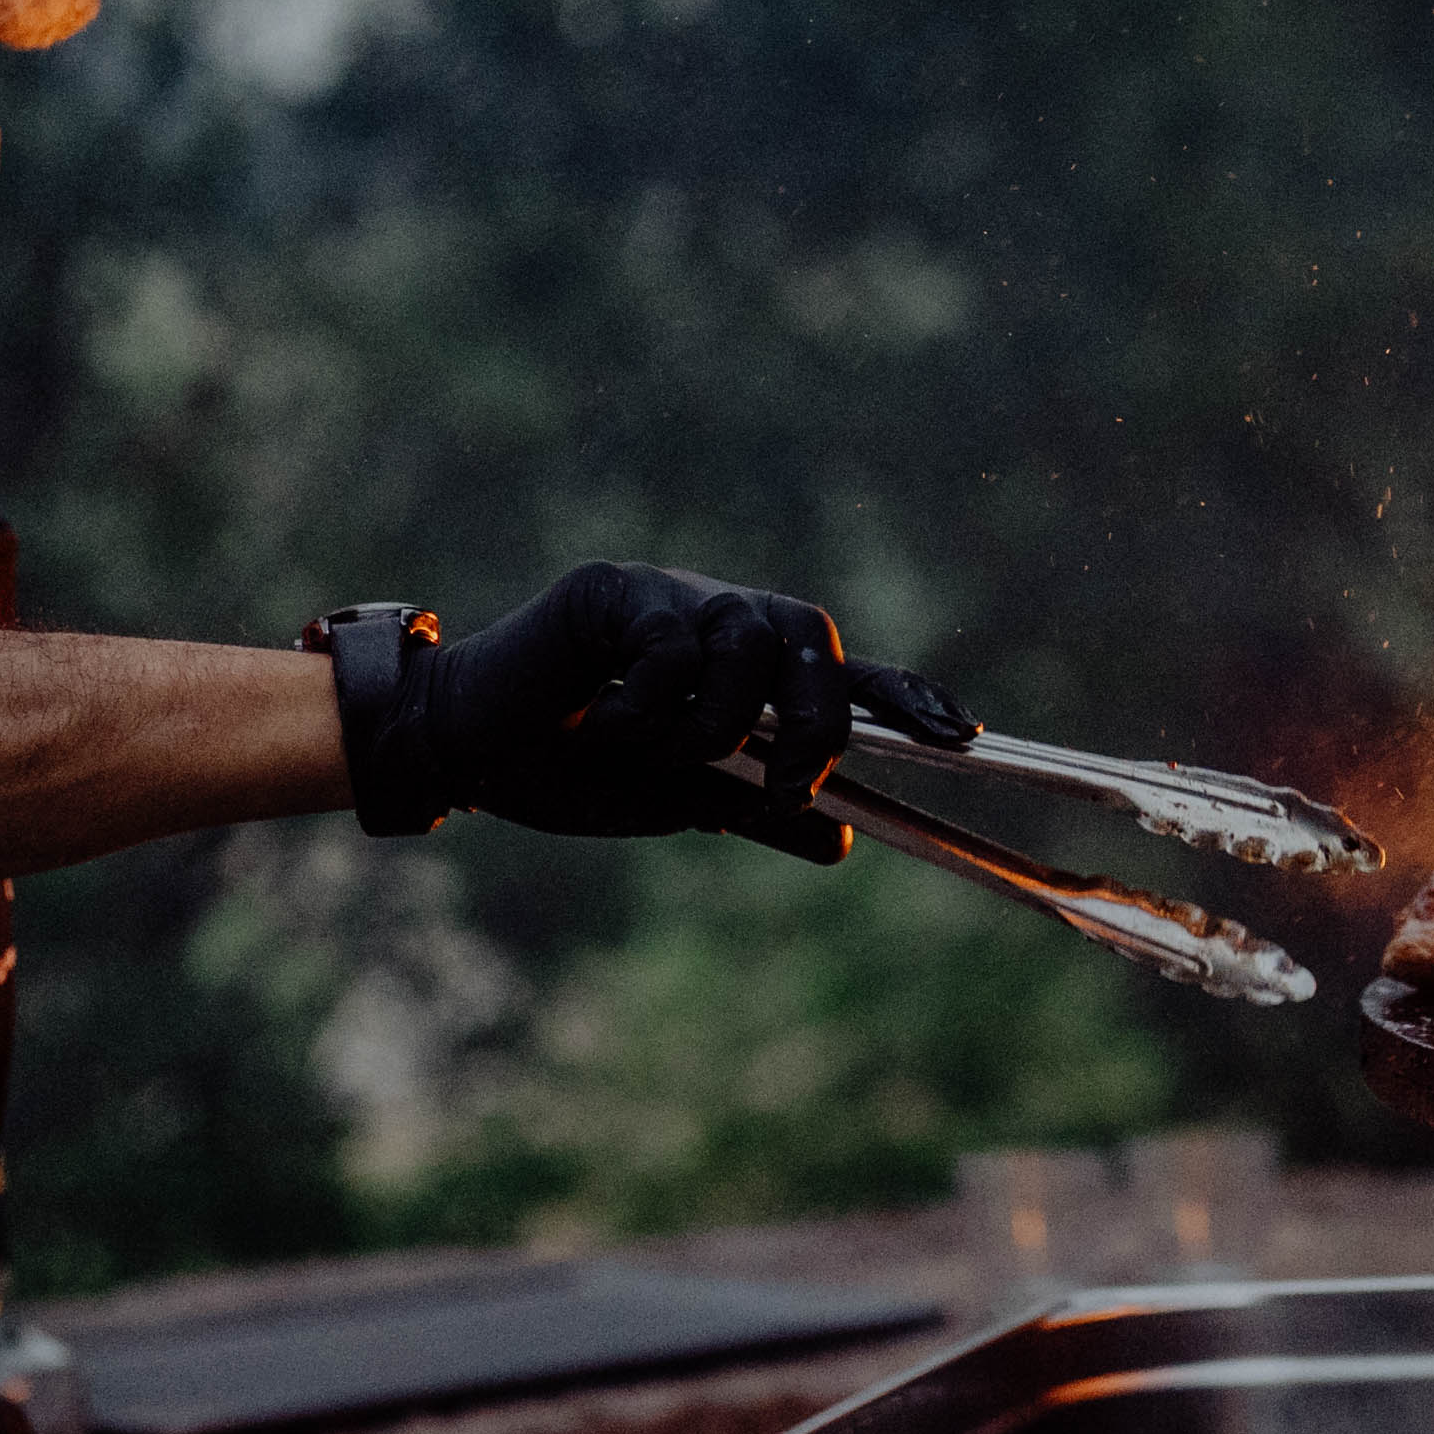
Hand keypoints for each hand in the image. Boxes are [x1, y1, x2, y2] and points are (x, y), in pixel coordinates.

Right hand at [357, 564, 972, 861]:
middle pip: (813, 639)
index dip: (905, 695)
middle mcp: (722, 617)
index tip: (960, 737)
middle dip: (817, 719)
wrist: (473, 756)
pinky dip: (646, 704)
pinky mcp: (613, 589)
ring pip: (747, 640)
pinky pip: (670, 644)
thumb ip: (757, 810)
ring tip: (655, 751)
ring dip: (715, 720)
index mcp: (747, 667)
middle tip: (783, 784)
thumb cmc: (578, 771)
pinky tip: (600, 724)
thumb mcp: (681, 800)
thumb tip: (843, 843)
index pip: (844, 670)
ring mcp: (670, 595)